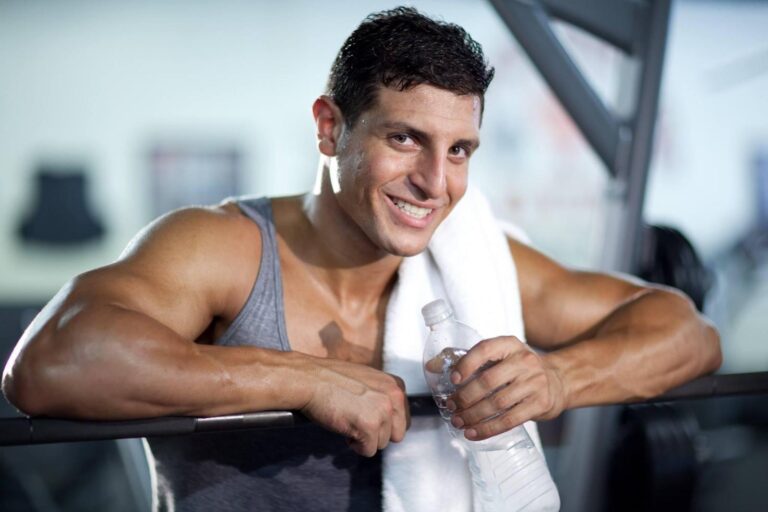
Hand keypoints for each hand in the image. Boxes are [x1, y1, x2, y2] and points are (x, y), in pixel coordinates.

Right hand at [298, 356, 410, 456]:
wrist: (309, 380)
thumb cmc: (331, 379)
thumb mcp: (367, 381)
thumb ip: (382, 396)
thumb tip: (390, 419)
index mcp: (396, 385)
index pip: (403, 420)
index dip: (383, 424)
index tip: (367, 417)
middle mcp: (395, 396)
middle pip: (396, 434)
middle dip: (377, 434)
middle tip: (357, 421)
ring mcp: (383, 411)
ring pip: (381, 444)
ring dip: (364, 438)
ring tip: (348, 420)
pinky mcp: (370, 426)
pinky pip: (368, 450)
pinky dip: (354, 445)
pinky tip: (344, 427)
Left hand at [447, 336, 565, 440]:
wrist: (557, 381)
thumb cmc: (518, 368)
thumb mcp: (500, 355)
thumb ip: (468, 359)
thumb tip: (432, 366)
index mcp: (510, 345)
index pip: (485, 350)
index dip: (466, 364)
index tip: (452, 379)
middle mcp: (524, 361)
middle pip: (488, 381)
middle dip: (465, 397)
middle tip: (452, 406)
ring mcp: (535, 382)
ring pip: (497, 403)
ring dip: (473, 416)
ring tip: (458, 422)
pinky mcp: (540, 404)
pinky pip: (509, 420)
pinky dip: (488, 429)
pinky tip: (473, 433)